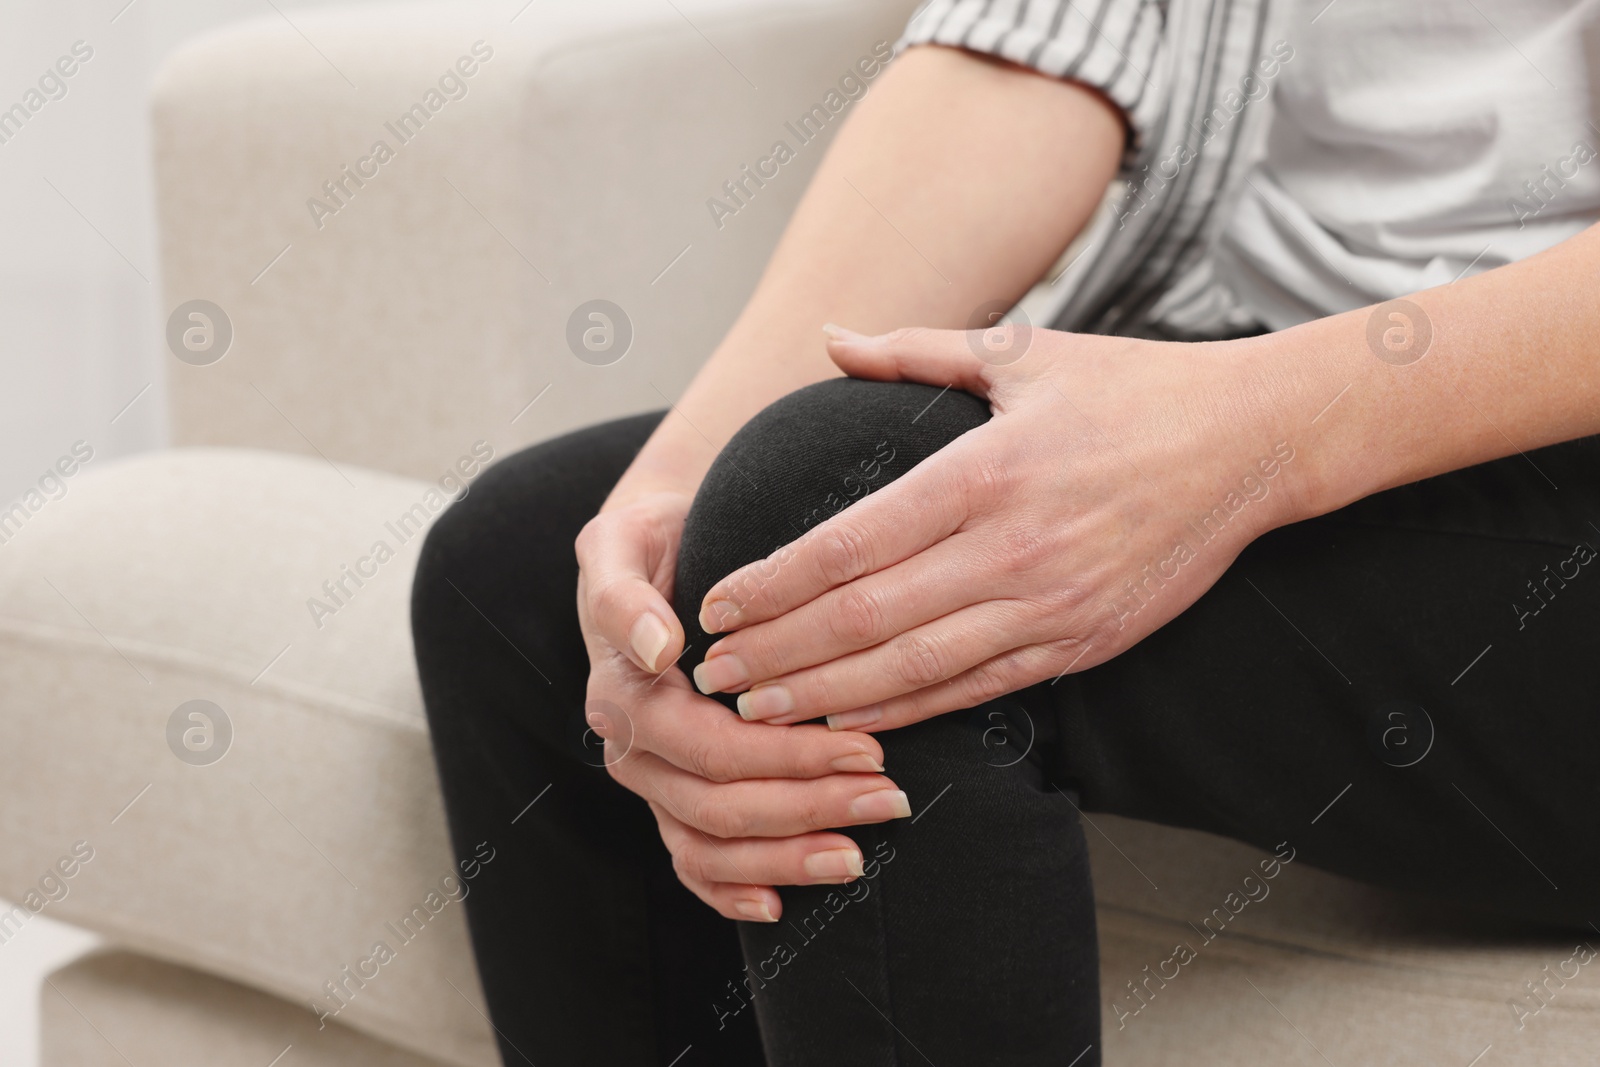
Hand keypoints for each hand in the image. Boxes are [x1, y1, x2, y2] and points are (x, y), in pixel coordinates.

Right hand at [575, 491, 911, 921]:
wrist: (656, 548)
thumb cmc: (653, 541)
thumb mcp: (624, 542)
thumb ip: (625, 597)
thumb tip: (658, 648)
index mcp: (623, 690)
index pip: (712, 746)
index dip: (789, 757)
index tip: (868, 748)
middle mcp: (632, 746)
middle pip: (719, 804)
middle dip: (809, 808)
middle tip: (890, 798)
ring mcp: (649, 779)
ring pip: (709, 846)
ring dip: (785, 858)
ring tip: (859, 855)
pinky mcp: (669, 796)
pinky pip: (692, 862)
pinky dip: (732, 890)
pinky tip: (781, 905)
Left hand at [689, 324, 1302, 731]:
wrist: (1252, 442)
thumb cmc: (1131, 388)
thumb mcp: (1024, 353)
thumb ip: (915, 349)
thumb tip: (829, 336)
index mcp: (985, 472)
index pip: (850, 544)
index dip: (773, 582)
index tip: (716, 601)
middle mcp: (1012, 550)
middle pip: (865, 619)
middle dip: (778, 654)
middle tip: (714, 675)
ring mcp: (1050, 607)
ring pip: (914, 670)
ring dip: (828, 697)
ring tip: (759, 711)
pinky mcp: (1082, 643)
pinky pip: (977, 690)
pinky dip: (909, 712)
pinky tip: (854, 721)